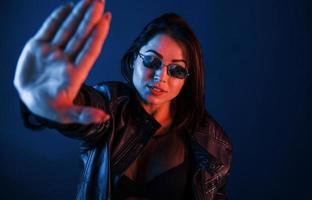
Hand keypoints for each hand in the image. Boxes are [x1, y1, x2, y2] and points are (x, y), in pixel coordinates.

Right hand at [14, 0, 110, 123]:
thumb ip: (84, 115)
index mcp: (75, 73)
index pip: (89, 50)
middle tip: (100, 0)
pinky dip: (58, 17)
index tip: (107, 19)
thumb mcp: (66, 114)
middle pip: (81, 35)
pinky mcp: (38, 47)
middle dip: (91, 17)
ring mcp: (53, 51)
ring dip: (78, 13)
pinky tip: (68, 7)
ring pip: (68, 29)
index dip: (98, 35)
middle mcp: (66, 59)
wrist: (30, 100)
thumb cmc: (49, 108)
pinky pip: (49, 28)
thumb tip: (105, 118)